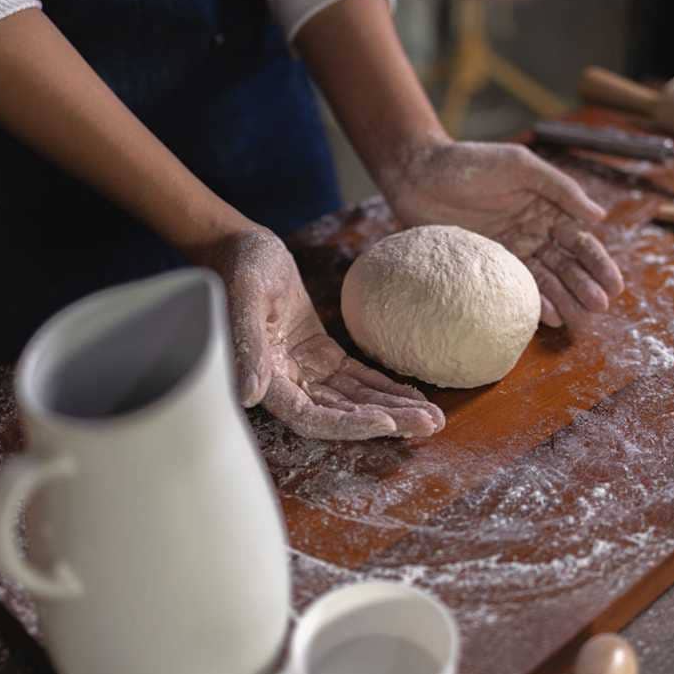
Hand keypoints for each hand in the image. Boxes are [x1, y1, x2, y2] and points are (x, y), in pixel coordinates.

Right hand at [204, 229, 444, 440]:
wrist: (242, 249)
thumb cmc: (240, 269)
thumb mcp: (244, 298)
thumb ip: (246, 347)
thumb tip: (249, 396)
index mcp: (265, 378)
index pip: (309, 416)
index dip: (346, 424)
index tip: (383, 422)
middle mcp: (287, 384)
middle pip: (341, 414)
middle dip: (386, 421)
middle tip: (430, 424)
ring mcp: (307, 372)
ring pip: (355, 400)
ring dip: (393, 410)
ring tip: (433, 417)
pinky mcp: (322, 357)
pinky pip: (357, 379)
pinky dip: (385, 388)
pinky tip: (414, 395)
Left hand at [382, 140, 623, 327]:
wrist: (419, 175)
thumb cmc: (471, 162)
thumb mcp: (520, 166)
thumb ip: (559, 188)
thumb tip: (600, 216)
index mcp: (547, 208)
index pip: (579, 239)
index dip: (598, 261)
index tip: (615, 284)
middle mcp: (534, 232)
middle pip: (566, 264)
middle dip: (585, 285)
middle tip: (600, 306)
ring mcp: (511, 250)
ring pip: (546, 279)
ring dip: (565, 298)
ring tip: (581, 318)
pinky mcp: (488, 265)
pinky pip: (515, 286)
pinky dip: (532, 301)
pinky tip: (547, 317)